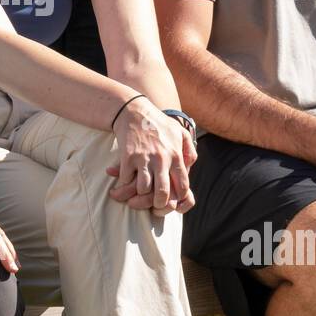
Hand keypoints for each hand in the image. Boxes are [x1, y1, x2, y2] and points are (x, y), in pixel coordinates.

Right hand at [105, 98, 196, 215]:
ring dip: (140, 194)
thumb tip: (191, 165)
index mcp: (175, 155)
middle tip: (155, 204)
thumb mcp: (179, 132)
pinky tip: (125, 181)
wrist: (134, 111)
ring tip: (138, 192)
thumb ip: (189, 149)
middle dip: (159, 204)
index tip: (172, 198)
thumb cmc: (158, 123)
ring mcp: (144, 159)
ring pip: (143, 190)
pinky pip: (126, 180)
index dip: (178, 197)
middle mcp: (161, 159)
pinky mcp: (128, 157)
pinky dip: (124, 184)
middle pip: (163, 193)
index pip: (182, 186)